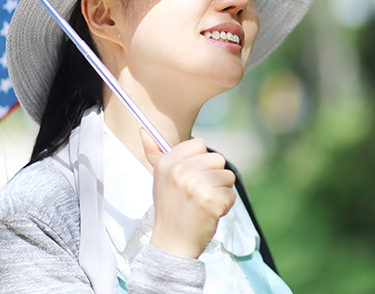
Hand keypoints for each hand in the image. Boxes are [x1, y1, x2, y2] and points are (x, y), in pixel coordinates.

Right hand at [140, 129, 235, 258]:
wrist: (172, 244)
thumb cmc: (169, 209)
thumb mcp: (158, 178)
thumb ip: (154, 152)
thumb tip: (143, 130)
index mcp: (166, 162)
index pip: (199, 144)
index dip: (200, 161)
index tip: (191, 177)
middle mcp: (179, 170)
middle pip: (217, 158)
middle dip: (213, 176)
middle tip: (198, 194)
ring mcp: (194, 185)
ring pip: (227, 176)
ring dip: (220, 191)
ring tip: (203, 204)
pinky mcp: (210, 201)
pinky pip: (231, 194)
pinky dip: (225, 206)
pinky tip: (209, 213)